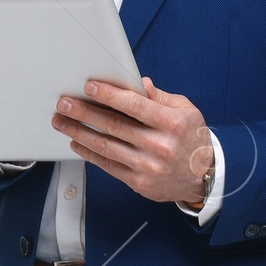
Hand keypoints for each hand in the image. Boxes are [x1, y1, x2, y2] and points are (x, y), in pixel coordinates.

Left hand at [53, 77, 215, 204]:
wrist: (204, 177)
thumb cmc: (193, 140)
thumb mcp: (186, 111)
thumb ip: (160, 97)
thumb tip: (138, 83)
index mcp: (172, 124)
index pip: (135, 105)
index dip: (109, 95)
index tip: (89, 87)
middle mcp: (159, 145)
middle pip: (113, 125)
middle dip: (84, 112)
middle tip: (64, 103)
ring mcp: (147, 166)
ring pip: (105, 146)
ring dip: (79, 132)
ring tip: (62, 121)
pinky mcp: (139, 182)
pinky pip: (107, 165)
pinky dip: (89, 153)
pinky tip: (77, 142)